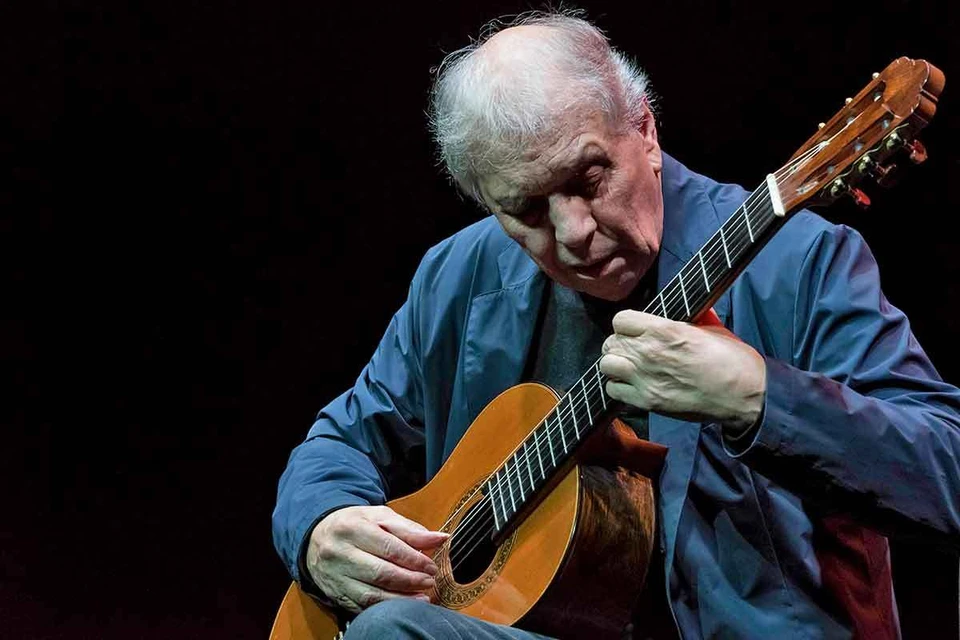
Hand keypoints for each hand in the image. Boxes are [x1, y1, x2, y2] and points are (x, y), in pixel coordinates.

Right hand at [305, 505, 448, 612]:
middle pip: (380, 572)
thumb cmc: (354, 524)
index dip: (414, 560)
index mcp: (352, 527)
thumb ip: (410, 529)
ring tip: (421, 598)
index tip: (431, 566)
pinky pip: (361, 606)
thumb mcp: (380, 517)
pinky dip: (384, 608)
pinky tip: (401, 606)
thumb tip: (440, 538)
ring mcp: (335, 575)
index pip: (389, 547)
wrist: (317, 535)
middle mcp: (340, 552)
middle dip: (410, 580)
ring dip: (400, 599)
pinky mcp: (334, 593)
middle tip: (429, 582)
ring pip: (371, 594)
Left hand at [599, 310, 765, 433]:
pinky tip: (633, 385)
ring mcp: (644, 378)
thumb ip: (690, 317)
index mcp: (664, 330)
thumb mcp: (712, 328)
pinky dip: (619, 387)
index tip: (636, 330)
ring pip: (606, 365)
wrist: (744, 394)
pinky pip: (613, 390)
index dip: (627, 325)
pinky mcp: (646, 401)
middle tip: (633, 349)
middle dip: (621, 344)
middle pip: (611, 342)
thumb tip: (685, 307)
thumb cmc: (732, 359)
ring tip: (630, 367)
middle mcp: (648, 352)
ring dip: (616, 364)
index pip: (620, 320)